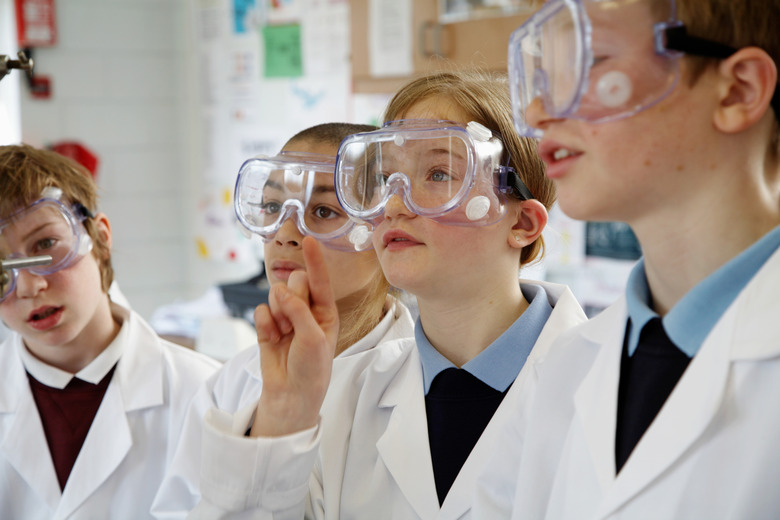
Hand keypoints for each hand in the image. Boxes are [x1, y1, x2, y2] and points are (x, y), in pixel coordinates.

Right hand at [250, 237, 338, 435]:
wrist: (291, 394)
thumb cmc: (312, 367)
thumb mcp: (314, 337)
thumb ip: (298, 309)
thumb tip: (279, 289)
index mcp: (325, 311)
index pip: (320, 279)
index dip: (315, 260)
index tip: (309, 240)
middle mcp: (306, 310)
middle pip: (295, 282)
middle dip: (292, 297)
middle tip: (294, 322)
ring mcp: (285, 317)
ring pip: (275, 294)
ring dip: (279, 314)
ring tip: (285, 335)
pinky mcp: (267, 326)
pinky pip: (261, 311)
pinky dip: (265, 324)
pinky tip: (272, 340)